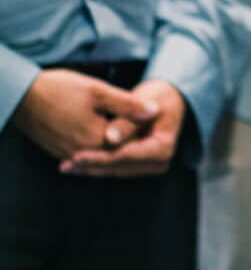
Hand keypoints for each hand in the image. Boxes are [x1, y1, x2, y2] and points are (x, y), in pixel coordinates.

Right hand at [11, 69, 159, 160]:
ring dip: (117, 150)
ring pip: (101, 157)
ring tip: (136, 140)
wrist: (21, 95)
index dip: (146, 137)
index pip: (130, 146)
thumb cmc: (59, 89)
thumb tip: (155, 112)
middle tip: (151, 135)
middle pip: (116, 155)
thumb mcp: (98, 91)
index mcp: (96, 140)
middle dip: (134, 146)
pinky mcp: (59, 151)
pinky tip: (111, 143)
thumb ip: (128, 104)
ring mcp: (68, 154)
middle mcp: (82, 153)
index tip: (160, 125)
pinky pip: (86, 156)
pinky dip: (100, 151)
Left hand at [60, 80, 185, 176]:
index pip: (127, 156)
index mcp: (163, 148)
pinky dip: (96, 165)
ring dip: (90, 169)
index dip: (101, 158)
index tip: (77, 156)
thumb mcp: (144, 103)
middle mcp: (159, 162)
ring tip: (65, 165)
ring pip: (114, 171)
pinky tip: (74, 163)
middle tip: (65, 164)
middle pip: (119, 167)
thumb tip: (110, 139)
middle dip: (92, 166)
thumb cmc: (156, 98)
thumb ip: (126, 122)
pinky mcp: (138, 165)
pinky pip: (114, 167)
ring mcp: (149, 166)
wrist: (166, 101)